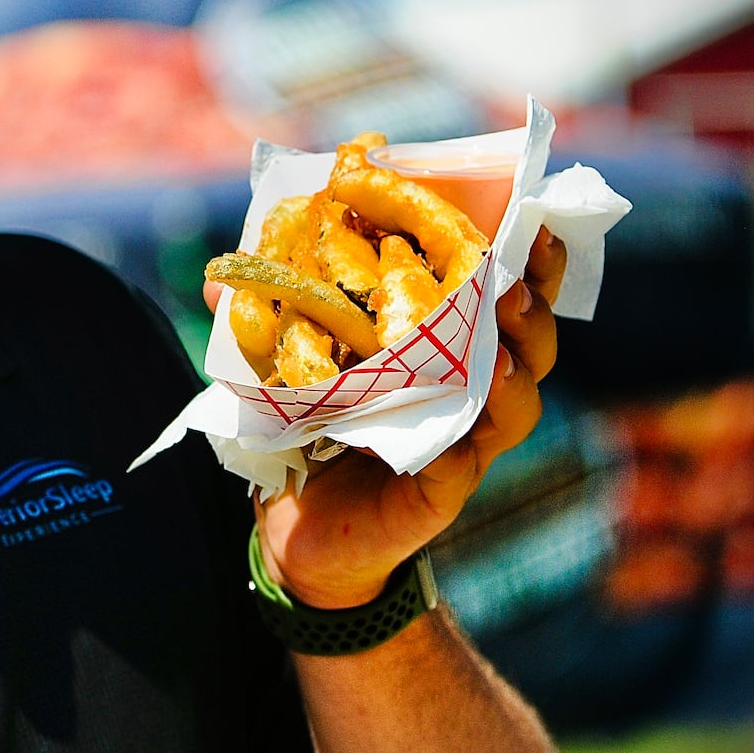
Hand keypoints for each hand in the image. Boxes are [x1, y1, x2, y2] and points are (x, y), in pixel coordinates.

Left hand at [257, 226, 567, 609]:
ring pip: (511, 410)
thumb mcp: (292, 367)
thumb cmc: (309, 434)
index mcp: (443, 351)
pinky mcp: (437, 497)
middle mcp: (464, 395)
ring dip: (512, 378)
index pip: (502, 301)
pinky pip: (461, 470)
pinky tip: (460, 435)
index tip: (535, 223)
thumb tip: (218, 283)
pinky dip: (461, 450)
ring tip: (503, 353)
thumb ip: (265, 322)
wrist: (299, 529)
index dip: (530, 267)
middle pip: (527, 349)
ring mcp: (459, 447)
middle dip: (530, 312)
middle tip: (511, 285)